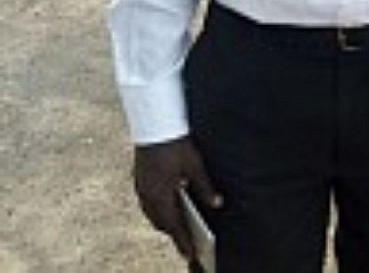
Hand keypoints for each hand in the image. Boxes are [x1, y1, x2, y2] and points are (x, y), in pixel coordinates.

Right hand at [133, 135, 221, 261]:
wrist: (154, 125)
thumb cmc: (175, 144)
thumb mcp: (194, 166)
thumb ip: (205, 187)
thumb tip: (217, 203)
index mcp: (161, 196)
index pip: (174, 226)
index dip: (183, 242)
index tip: (190, 255)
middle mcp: (148, 197)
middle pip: (162, 222)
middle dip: (174, 232)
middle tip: (187, 242)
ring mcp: (141, 189)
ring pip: (153, 213)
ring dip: (166, 220)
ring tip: (179, 227)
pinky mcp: (139, 180)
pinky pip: (148, 202)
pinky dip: (159, 208)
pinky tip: (168, 205)